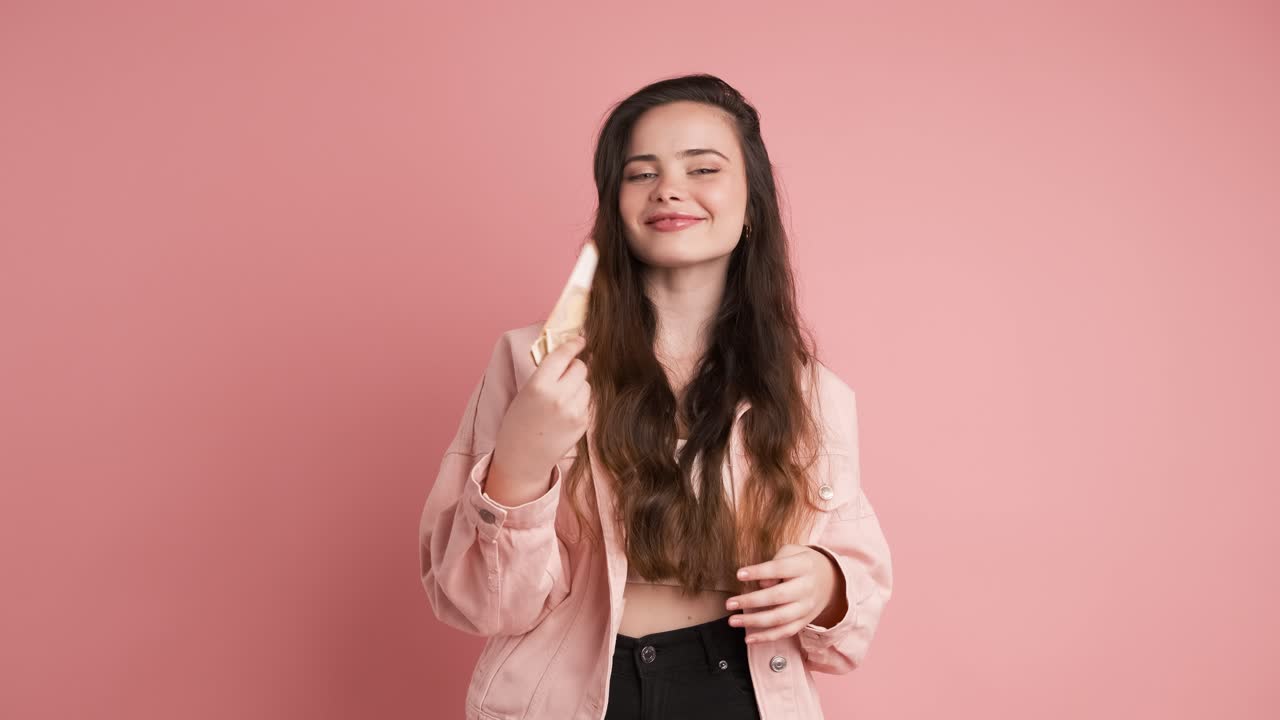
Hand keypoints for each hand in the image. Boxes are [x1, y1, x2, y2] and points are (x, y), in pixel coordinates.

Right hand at [488, 334, 590, 493]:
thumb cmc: (518, 422)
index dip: (573, 344)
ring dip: (578, 385)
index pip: (563, 355)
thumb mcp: (525, 392)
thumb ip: (546, 373)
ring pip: (586, 385)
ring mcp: (573, 412)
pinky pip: (587, 403)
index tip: (580, 340)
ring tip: (561, 399)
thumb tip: (568, 354)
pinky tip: (565, 413)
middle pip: (580, 368)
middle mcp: (559, 397)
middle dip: (575, 367)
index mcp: (539, 385)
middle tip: (565, 374)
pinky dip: (580, 403)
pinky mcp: (582, 424)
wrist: (522, 458)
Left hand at [724, 544, 845, 643]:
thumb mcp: (792, 552)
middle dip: (751, 601)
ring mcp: (806, 608)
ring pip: (780, 618)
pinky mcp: (804, 622)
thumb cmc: (801, 563)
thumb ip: (775, 564)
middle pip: (778, 597)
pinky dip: (766, 637)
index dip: (759, 572)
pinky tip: (749, 638)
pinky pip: (785, 632)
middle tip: (729, 603)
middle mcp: (807, 588)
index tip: (739, 574)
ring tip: (733, 621)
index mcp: (803, 566)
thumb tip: (761, 585)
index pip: (779, 569)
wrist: (830, 580)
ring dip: (754, 622)